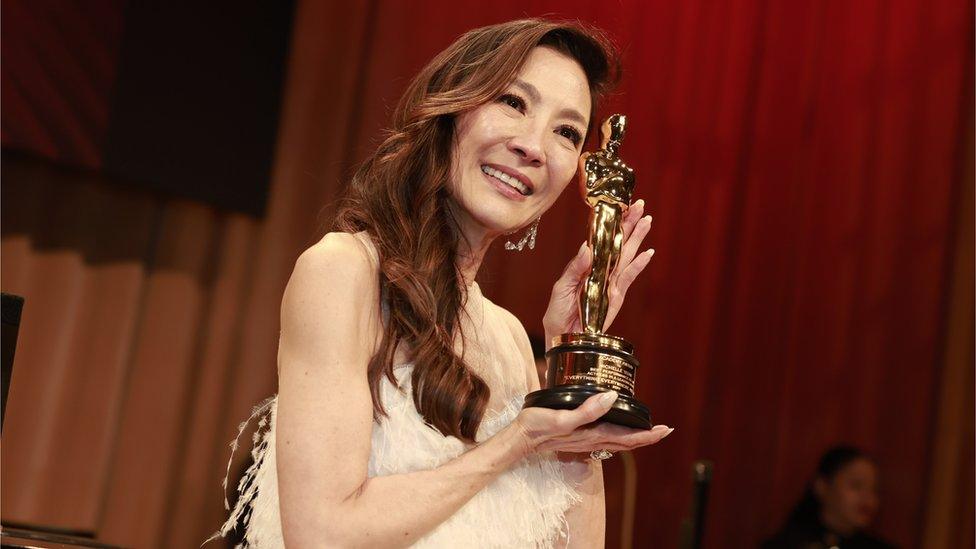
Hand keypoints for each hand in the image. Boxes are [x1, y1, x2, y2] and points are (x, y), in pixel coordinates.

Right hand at [513, 390, 672, 453]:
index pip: (628, 437)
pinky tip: (617, 428)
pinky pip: (606, 438)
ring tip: (647, 430)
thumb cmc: (538, 427)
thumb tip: (611, 397)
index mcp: (593, 434)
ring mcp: (586, 441)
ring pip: (618, 441)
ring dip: (635, 437)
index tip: (665, 429)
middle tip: (664, 429)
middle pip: (627, 442)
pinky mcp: (579, 437)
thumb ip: (587, 410)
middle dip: (647, 437)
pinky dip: (619, 434)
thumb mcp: (562, 417)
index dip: (648, 434)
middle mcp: (593, 440)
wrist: (520, 439)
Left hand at [542, 199, 654, 341]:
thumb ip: (575, 269)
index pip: (601, 238)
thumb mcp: (562, 288)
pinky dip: (639, 265)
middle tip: (640, 205)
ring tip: (647, 221)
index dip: (611, 222)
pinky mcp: (617, 295)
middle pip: (618, 243)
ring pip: (627, 255)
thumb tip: (587, 247)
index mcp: (585, 264)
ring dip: (637, 238)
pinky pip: (629, 277)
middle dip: (629, 224)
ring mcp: (610, 282)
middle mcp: (600, 269)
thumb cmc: (558, 311)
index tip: (619, 205)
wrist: (564, 336)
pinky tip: (648, 252)